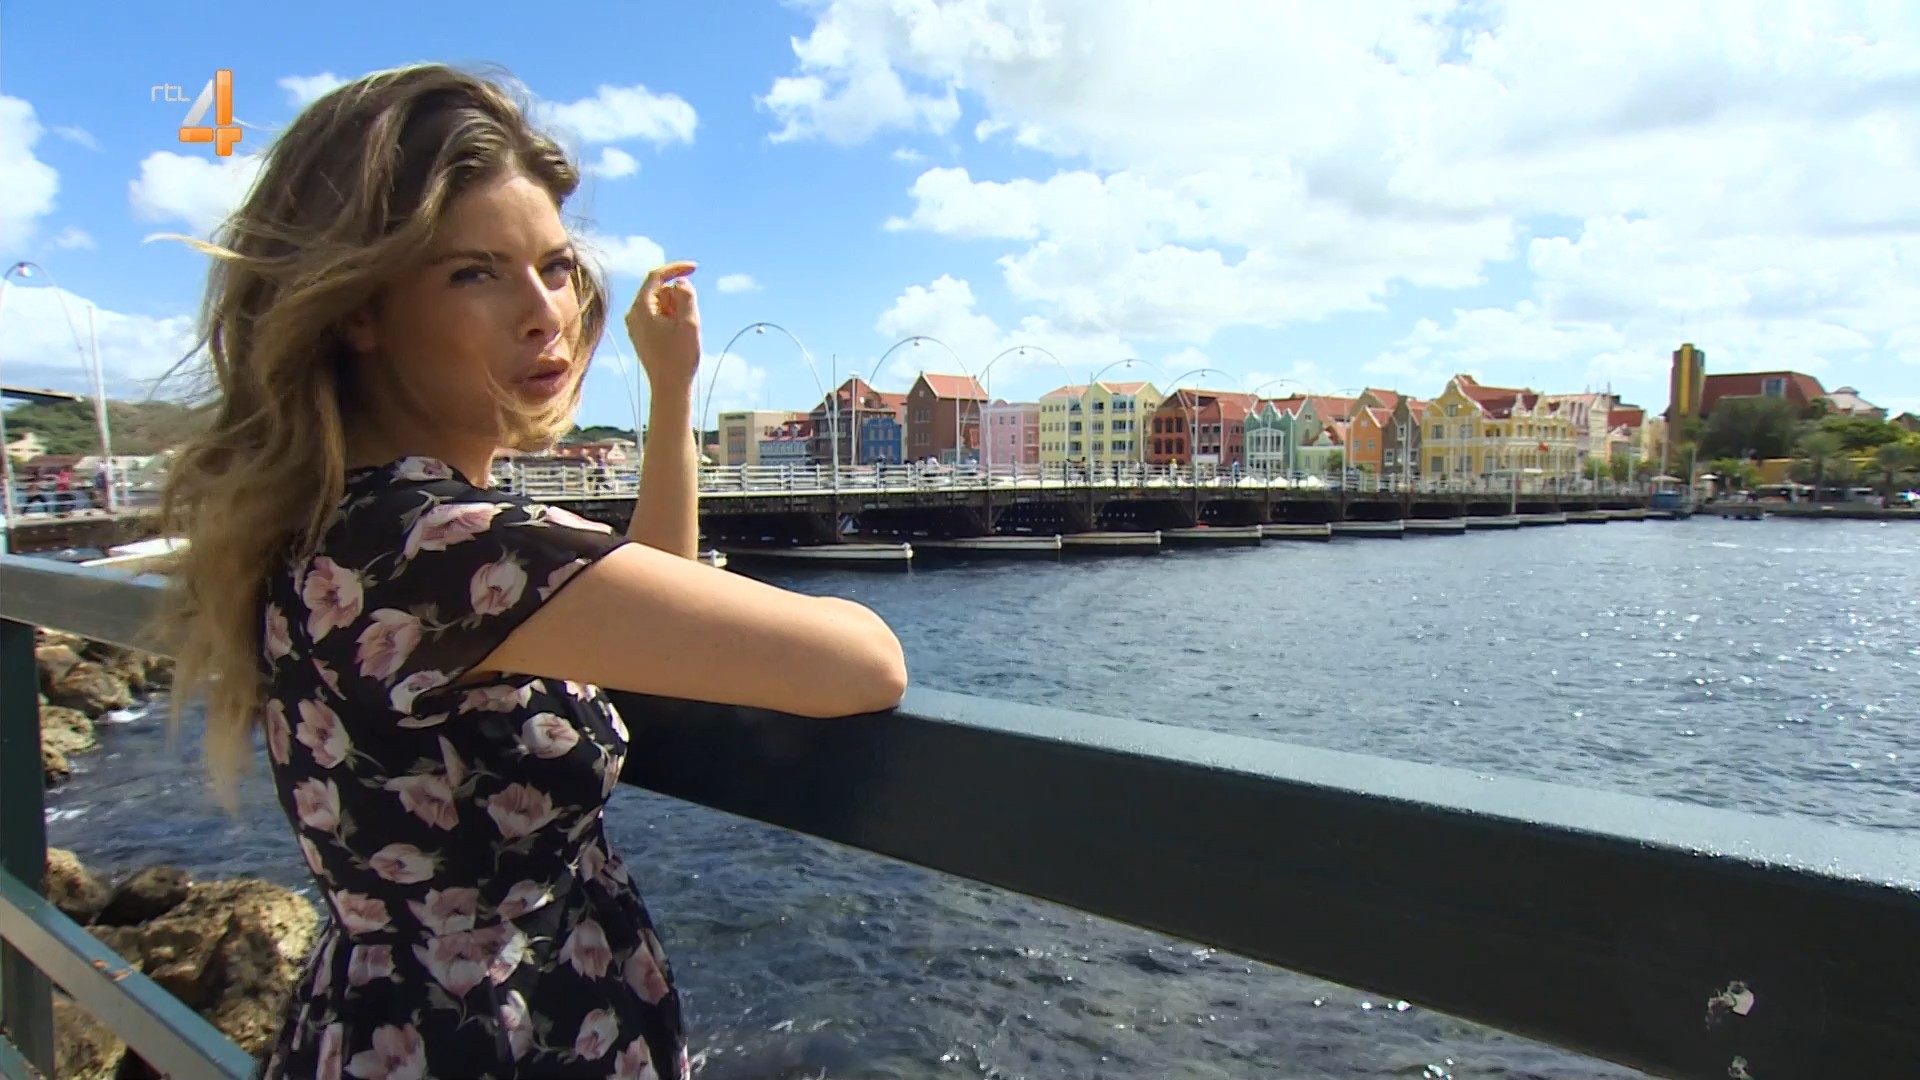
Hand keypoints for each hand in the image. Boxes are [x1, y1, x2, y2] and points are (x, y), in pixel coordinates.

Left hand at [625, 261, 700, 388]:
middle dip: (678, 299)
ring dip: (677, 310)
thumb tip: (680, 282)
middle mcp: (633, 314)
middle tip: (688, 321)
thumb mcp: (690, 322)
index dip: (676, 268)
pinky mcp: (641, 334)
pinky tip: (677, 339)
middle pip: (660, 291)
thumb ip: (687, 296)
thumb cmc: (679, 357)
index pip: (656, 276)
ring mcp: (636, 325)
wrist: (669, 387)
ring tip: (682, 333)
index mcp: (640, 308)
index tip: (695, 268)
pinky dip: (672, 320)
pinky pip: (659, 316)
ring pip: (661, 304)